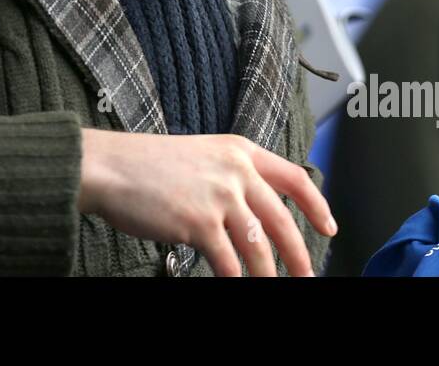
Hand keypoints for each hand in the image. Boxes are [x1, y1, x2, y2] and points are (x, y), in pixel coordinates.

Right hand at [77, 127, 336, 275]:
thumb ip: (229, 176)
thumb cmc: (146, 165)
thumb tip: (253, 212)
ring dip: (269, 275)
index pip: (294, 177)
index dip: (316, 205)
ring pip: (259, 247)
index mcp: (239, 150)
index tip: (328, 227)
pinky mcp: (199, 223)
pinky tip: (236, 286)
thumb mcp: (200, 157)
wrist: (109, 167)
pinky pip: (229, 263)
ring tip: (272, 288)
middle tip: (308, 276)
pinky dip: (235, 280)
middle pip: (282, 220)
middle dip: (299, 255)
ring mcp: (219, 196)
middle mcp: (235, 170)